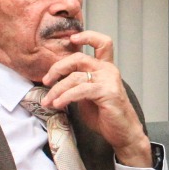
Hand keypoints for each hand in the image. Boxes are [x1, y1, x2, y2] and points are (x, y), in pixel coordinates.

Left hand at [40, 30, 152, 166]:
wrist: (122, 133)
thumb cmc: (105, 115)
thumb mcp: (87, 95)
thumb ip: (77, 84)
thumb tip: (55, 81)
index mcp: (105, 68)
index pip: (102, 43)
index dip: (87, 36)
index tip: (72, 39)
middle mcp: (108, 70)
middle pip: (78, 58)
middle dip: (58, 68)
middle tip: (46, 80)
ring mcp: (108, 80)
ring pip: (74, 77)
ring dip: (56, 90)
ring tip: (48, 101)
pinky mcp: (107, 92)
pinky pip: (79, 90)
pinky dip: (65, 97)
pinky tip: (58, 104)